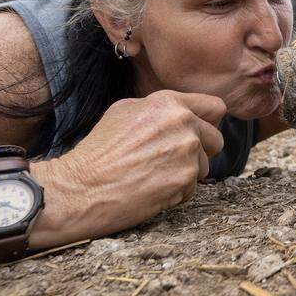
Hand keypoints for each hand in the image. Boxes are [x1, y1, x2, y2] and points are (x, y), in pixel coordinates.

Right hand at [31, 90, 224, 245]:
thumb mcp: (125, 111)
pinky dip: (176, 192)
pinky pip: (192, 188)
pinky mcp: (184, 181)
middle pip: (216, 139)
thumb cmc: (98, 151)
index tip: (198, 132)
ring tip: (153, 175)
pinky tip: (150, 190)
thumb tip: (188, 112)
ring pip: (205, 166)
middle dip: (200, 151)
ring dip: (186, 173)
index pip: (215, 107)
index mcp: (168, 102)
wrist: (78, 188)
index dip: (207, 122)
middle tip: (172, 160)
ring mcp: (186, 153)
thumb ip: (162, 108)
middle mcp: (183, 123)